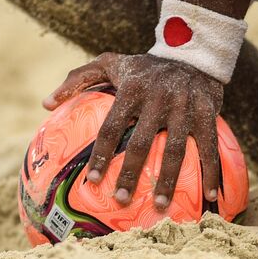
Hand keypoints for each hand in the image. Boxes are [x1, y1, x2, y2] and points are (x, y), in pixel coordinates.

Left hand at [43, 53, 222, 209]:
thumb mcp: (110, 62)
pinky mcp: (207, 112)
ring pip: (177, 149)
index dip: (101, 154)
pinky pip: (210, 146)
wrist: (192, 53)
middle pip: (143, 142)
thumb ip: (78, 78)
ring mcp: (185, 106)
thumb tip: (46, 104)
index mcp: (132, 88)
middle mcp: (158, 98)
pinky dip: (212, 172)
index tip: (91, 180)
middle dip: (130, 173)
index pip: (112, 126)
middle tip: (120, 200)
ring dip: (169, 180)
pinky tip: (210, 196)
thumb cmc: (145, 66)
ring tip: (160, 206)